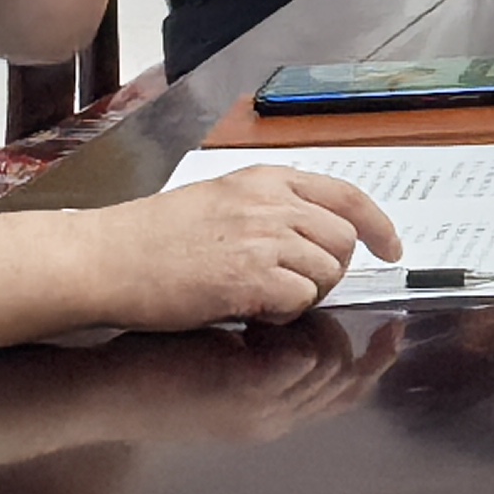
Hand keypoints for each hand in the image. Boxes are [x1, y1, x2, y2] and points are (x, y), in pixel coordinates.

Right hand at [76, 167, 404, 328]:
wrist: (103, 258)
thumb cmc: (152, 238)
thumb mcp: (221, 200)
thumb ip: (271, 209)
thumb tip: (315, 233)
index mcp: (268, 180)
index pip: (349, 196)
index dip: (378, 225)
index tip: (391, 249)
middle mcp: (272, 203)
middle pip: (344, 239)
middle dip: (334, 270)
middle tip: (299, 289)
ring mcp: (262, 239)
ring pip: (327, 271)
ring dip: (307, 294)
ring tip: (265, 300)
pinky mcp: (248, 277)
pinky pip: (300, 299)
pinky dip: (286, 313)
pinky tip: (254, 312)